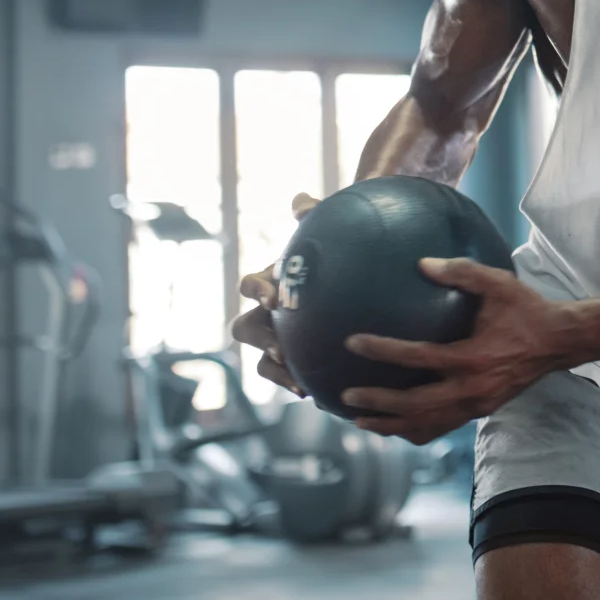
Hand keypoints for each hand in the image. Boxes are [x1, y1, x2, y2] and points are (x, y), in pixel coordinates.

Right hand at [230, 192, 318, 397]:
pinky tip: (324, 396)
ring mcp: (280, 336)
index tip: (273, 297)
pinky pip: (290, 377)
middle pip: (246, 328)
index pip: (251, 284)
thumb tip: (300, 203)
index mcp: (271, 280)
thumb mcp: (328, 228)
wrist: (352, 267)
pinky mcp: (298, 358)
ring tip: (299, 383)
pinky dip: (300, 385)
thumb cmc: (336, 245)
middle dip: (259, 339)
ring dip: (276, 372)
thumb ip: (313, 213)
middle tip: (281, 347)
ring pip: (263, 361)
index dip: (256, 291)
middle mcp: (268, 311)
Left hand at [341, 259, 575, 443]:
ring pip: (426, 424)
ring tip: (359, 421)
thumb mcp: (499, 284)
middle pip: (415, 405)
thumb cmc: (527, 309)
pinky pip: (441, 427)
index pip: (418, 357)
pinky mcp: (480, 412)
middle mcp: (472, 388)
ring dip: (391, 425)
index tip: (353, 342)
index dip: (383, 351)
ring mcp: (476, 405)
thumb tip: (422, 263)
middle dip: (378, 404)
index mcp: (473, 357)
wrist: (559, 342)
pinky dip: (415, 430)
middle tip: (347, 396)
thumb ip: (462, 272)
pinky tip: (394, 426)